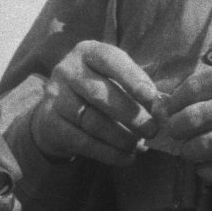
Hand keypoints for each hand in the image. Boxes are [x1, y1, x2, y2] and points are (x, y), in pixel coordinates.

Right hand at [30, 41, 163, 164]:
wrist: (56, 113)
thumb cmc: (96, 92)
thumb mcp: (113, 79)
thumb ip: (135, 88)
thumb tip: (161, 111)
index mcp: (87, 52)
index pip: (109, 59)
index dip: (132, 77)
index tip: (151, 96)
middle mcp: (67, 70)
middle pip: (100, 94)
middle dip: (130, 114)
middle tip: (152, 130)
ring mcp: (55, 97)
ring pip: (92, 121)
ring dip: (121, 137)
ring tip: (138, 146)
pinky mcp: (50, 123)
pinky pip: (83, 142)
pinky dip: (109, 153)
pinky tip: (126, 158)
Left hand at [161, 55, 211, 181]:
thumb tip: (185, 94)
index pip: (191, 89)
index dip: (174, 102)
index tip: (171, 110)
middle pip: (191, 119)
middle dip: (176, 129)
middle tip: (176, 133)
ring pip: (202, 146)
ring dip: (189, 152)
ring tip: (191, 151)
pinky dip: (207, 172)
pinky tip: (207, 168)